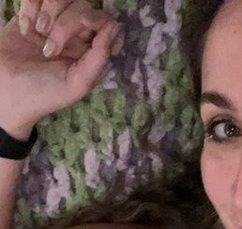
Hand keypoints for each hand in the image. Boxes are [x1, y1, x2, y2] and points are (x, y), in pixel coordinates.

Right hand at [0, 2, 121, 138]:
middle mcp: (75, 34)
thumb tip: (116, 28)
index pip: (105, 22)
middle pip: (83, 6)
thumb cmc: (43, 94)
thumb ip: (99, 58)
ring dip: (49, 11)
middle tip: (49, 50)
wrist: (5, 91)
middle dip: (67, 24)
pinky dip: (30, 7)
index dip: (97, 22)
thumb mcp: (76, 84)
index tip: (86, 35)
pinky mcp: (31, 13)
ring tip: (38, 33)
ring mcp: (53, 22)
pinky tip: (25, 28)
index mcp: (90, 52)